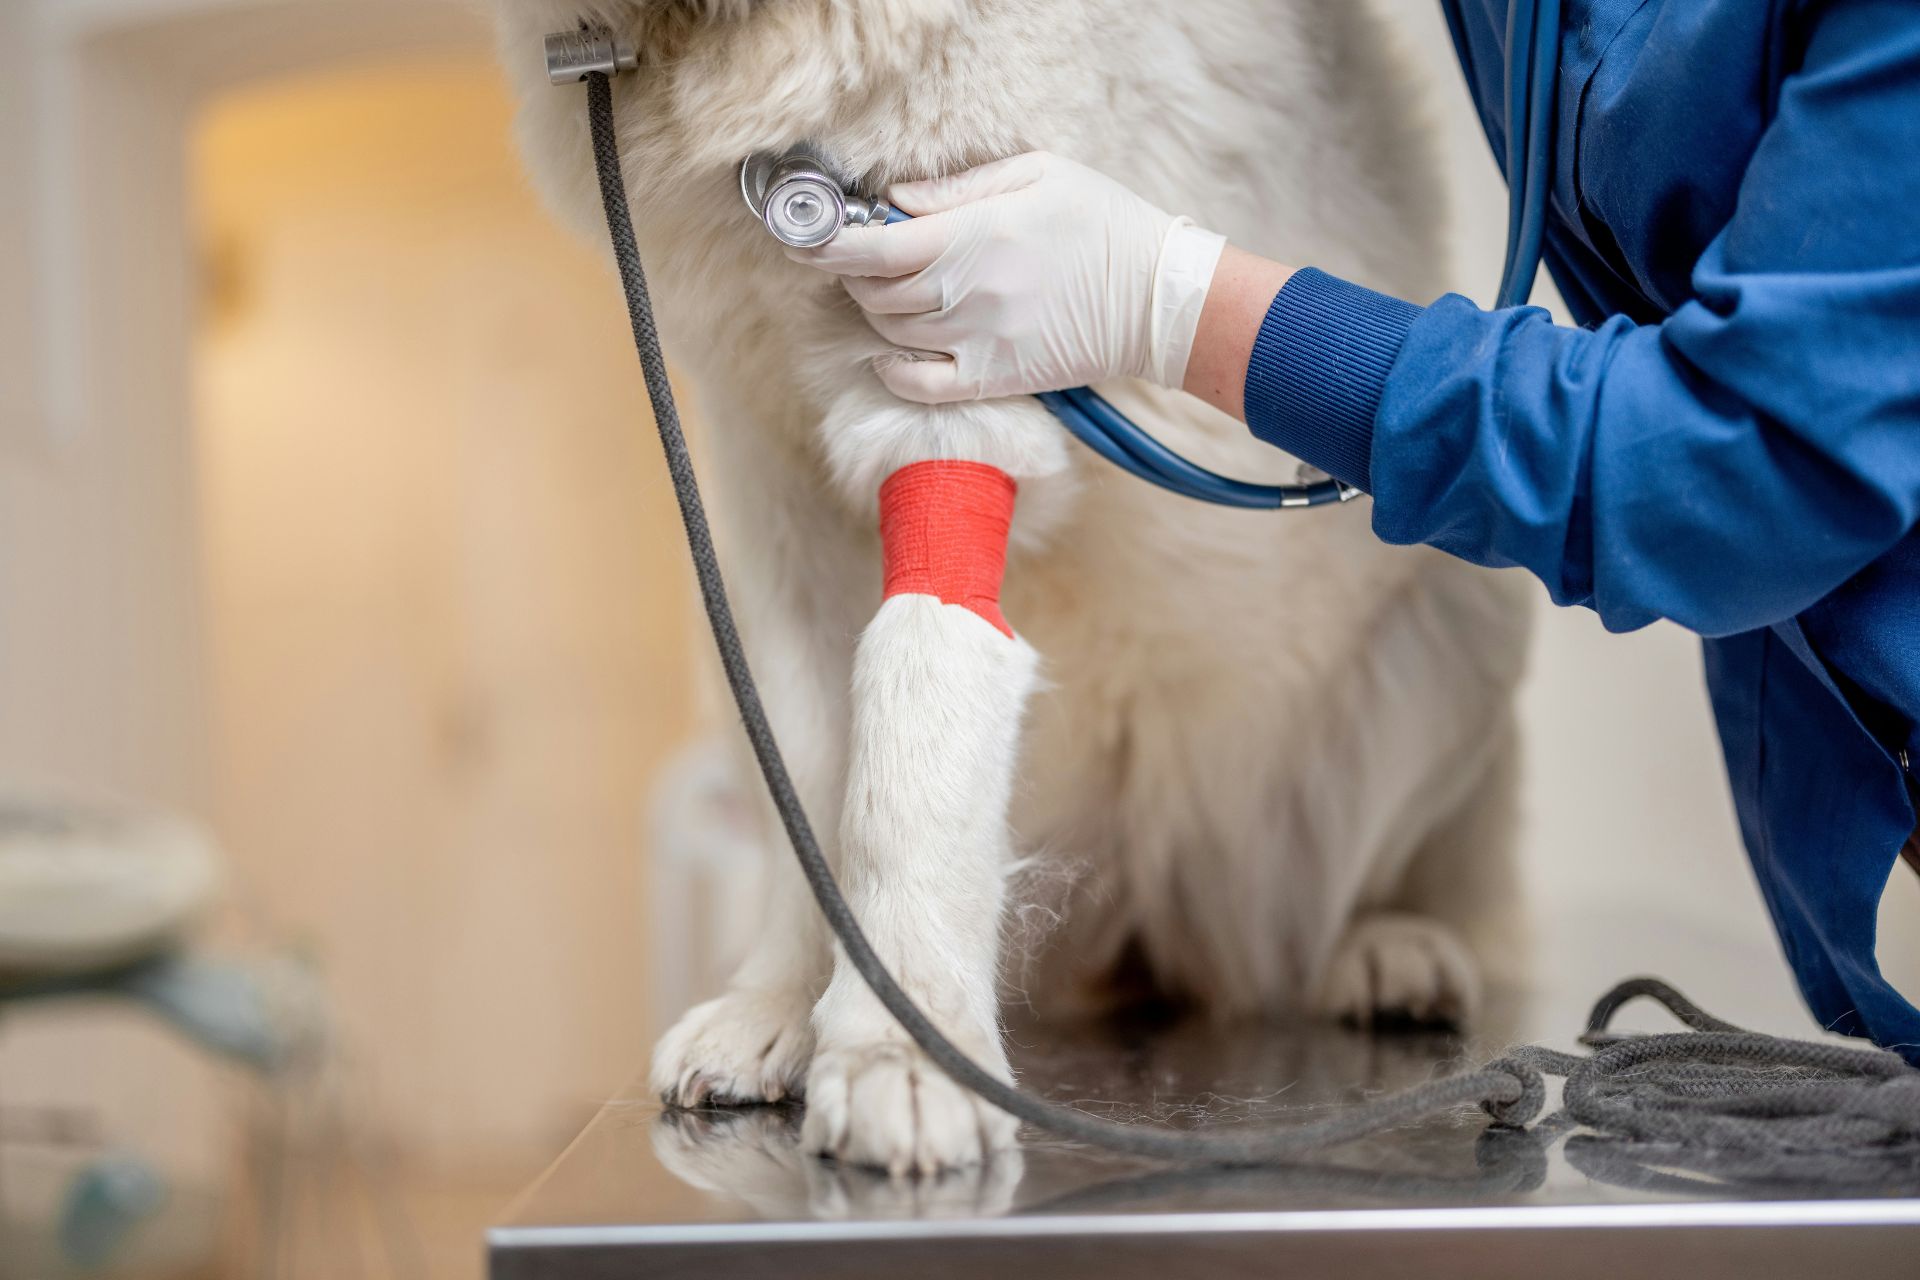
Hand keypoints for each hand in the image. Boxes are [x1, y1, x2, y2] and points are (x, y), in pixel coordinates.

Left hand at [789, 152, 1226, 403]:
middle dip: (854, 274)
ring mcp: (975, 341)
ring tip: (889, 292)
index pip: (871, 248)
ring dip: (876, 312)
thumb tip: (893, 200)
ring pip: (890, 334)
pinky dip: (892, 370)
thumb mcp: (1036, 175)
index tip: (805, 237)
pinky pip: (918, 384)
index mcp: (970, 237)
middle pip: (874, 292)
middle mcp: (963, 293)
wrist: (1155, 296)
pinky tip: (892, 352)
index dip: (826, 244)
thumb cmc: (1101, 223)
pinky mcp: (991, 378)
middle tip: (865, 256)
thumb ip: (957, 188)